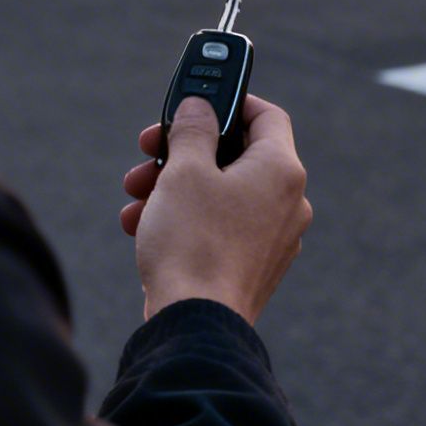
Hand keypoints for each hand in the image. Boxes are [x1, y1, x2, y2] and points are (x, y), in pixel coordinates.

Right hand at [119, 95, 311, 324]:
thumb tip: (199, 108)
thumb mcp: (184, 171)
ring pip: (222, 194)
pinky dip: (187, 219)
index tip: (197, 101)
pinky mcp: (253, 268)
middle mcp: (289, 204)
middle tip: (149, 150)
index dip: (231, 100)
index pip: (266, 115)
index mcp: (281, 171)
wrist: (194, 326)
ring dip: (176, 186)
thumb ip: (192, 129)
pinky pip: (220, 228)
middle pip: (236, 156)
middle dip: (184, 151)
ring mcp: (274, 240)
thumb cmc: (192, 243)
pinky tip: (145, 226)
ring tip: (136, 196)